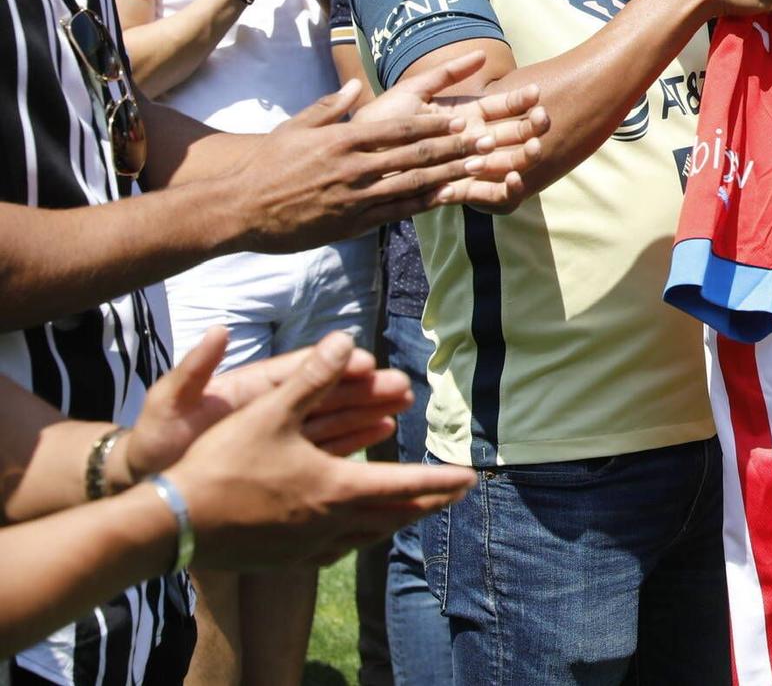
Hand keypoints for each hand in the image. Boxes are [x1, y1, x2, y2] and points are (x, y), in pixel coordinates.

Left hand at [121, 327, 414, 485]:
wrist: (147, 483)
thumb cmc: (156, 440)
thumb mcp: (169, 402)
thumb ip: (195, 369)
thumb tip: (219, 330)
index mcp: (250, 388)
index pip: (300, 372)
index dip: (334, 365)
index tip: (365, 362)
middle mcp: (271, 408)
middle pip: (327, 394)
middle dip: (365, 388)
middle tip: (402, 386)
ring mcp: (280, 435)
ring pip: (333, 419)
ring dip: (368, 411)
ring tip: (402, 406)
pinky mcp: (284, 461)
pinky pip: (326, 448)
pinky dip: (355, 439)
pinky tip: (381, 431)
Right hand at [163, 332, 473, 569]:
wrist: (172, 524)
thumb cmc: (222, 464)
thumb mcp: (270, 411)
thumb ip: (312, 376)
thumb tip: (347, 339)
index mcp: (337, 488)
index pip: (405, 484)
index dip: (441, 479)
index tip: (471, 478)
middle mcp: (331, 523)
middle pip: (394, 515)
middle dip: (429, 502)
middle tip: (455, 494)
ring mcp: (308, 547)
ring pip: (368, 536)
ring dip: (396, 521)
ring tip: (413, 511)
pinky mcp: (285, 560)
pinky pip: (336, 551)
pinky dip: (358, 538)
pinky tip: (353, 535)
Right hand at [236, 51, 547, 251]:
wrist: (240, 207)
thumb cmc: (269, 164)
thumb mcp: (297, 128)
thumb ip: (330, 108)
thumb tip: (354, 89)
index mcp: (343, 140)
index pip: (398, 129)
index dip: (435, 123)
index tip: (464, 116)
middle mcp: (354, 168)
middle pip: (414, 155)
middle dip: (455, 146)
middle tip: (490, 139)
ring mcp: (355, 198)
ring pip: (413, 184)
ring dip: (450, 174)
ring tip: (481, 167)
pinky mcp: (352, 224)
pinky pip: (396, 213)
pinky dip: (425, 205)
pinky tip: (450, 199)